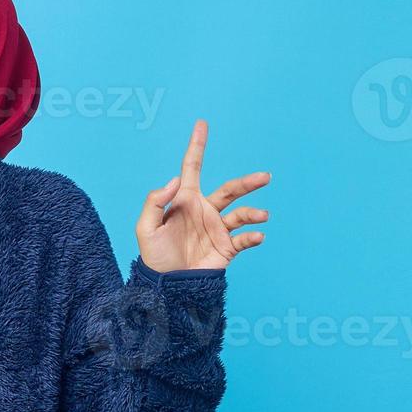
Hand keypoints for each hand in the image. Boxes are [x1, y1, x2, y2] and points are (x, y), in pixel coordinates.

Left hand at [136, 120, 269, 271]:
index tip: (202, 124)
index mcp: (185, 201)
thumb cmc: (154, 257)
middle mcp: (204, 211)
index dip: (196, 146)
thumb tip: (174, 179)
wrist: (167, 287)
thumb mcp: (146, 228)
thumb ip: (155, 202)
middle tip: (265, 176)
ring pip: (242, 214)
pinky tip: (257, 236)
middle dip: (248, 182)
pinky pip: (244, 239)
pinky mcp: (226, 248)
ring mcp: (217, 229)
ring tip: (262, 215)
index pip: (192, 168)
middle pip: (231, 189)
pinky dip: (253, 236)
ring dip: (253, 213)